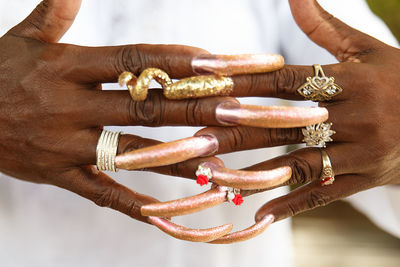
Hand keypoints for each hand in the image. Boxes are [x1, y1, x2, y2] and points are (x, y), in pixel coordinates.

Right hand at [0, 0, 245, 223]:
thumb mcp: (25, 38)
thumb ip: (56, 12)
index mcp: (67, 67)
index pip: (132, 60)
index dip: (174, 61)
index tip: (215, 64)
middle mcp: (70, 106)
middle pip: (143, 108)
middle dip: (192, 109)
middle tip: (234, 110)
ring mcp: (65, 145)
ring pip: (131, 153)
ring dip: (176, 156)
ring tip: (218, 160)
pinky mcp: (58, 175)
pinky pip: (100, 192)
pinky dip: (132, 202)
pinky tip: (165, 210)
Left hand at [143, 0, 399, 240]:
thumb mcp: (367, 49)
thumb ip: (324, 26)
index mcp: (350, 81)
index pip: (286, 80)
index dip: (246, 80)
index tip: (208, 82)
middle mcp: (353, 117)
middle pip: (282, 125)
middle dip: (236, 131)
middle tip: (196, 137)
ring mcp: (359, 153)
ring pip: (297, 164)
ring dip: (254, 172)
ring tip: (215, 177)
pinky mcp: (364, 180)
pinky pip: (323, 195)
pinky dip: (291, 205)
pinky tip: (259, 213)